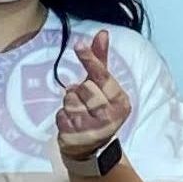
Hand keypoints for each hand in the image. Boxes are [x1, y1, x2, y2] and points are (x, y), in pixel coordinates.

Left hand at [57, 29, 133, 160]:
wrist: (91, 149)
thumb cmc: (97, 110)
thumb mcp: (103, 86)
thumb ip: (101, 61)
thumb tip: (102, 33)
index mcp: (121, 102)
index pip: (102, 76)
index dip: (89, 59)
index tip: (78, 45)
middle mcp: (111, 117)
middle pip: (83, 87)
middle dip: (78, 90)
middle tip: (84, 101)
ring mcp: (93, 129)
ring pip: (70, 100)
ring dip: (69, 103)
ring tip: (78, 112)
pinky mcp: (76, 138)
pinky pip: (60, 115)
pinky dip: (62, 116)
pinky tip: (71, 123)